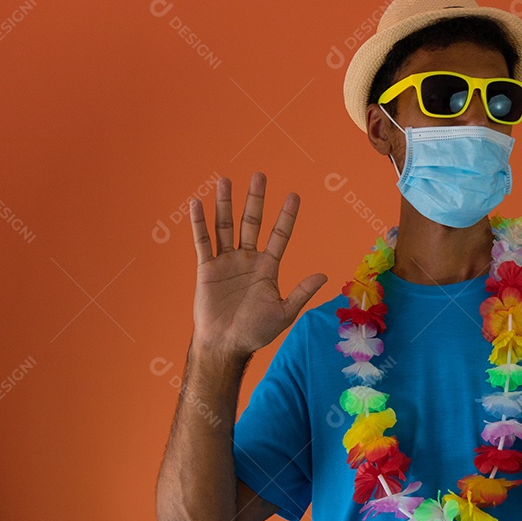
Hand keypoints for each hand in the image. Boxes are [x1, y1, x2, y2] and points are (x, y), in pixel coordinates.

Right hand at [189, 172, 326, 358]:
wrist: (226, 345)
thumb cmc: (255, 332)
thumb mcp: (284, 312)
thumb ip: (302, 292)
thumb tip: (324, 275)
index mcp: (267, 267)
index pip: (279, 235)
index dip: (286, 216)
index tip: (294, 195)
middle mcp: (247, 259)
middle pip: (251, 223)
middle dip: (256, 200)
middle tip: (260, 175)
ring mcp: (226, 262)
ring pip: (225, 226)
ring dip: (225, 204)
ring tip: (225, 180)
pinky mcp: (207, 268)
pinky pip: (202, 242)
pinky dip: (199, 223)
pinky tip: (197, 203)